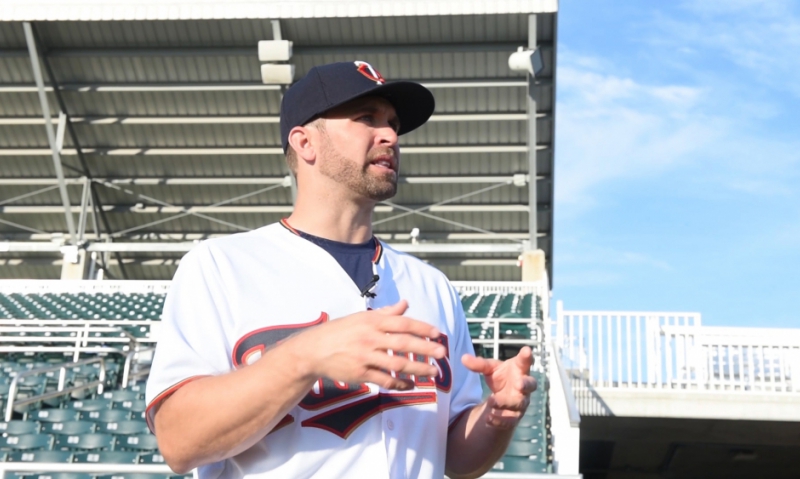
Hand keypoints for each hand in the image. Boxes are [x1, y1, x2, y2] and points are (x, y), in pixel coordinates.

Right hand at [290, 300, 445, 390]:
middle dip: (425, 348)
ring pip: (397, 363)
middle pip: (403, 343)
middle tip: (442, 353)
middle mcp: (370, 338)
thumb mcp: (361, 317)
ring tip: (432, 372)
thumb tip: (405, 304)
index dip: (422, 328)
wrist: (313, 350)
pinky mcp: (360, 373)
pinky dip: (399, 383)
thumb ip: (385, 313)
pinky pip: (384, 379)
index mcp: (372, 321)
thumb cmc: (340, 331)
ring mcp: (365, 356)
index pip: (402, 323)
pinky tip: (410, 384)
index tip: (437, 333)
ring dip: (417, 368)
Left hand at [461, 347, 536, 428]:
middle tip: (519, 384)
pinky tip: (488, 419)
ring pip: (519, 404)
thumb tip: (463, 358)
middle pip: (530, 385)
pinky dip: (500, 421)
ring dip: (506, 403)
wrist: (503, 397)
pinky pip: (510, 421)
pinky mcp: (515, 416)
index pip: (525, 362)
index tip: (526, 350)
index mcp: (520, 370)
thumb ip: (479, 364)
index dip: (527, 356)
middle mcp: (524, 386)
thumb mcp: (490, 369)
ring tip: (491, 401)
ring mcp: (521, 401)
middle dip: (526, 384)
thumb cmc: (501, 377)